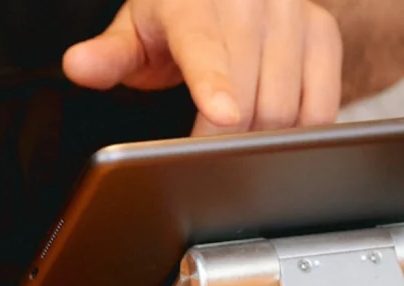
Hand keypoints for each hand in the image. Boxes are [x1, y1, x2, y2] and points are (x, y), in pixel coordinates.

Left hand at [63, 0, 342, 135]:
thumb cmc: (180, 12)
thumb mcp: (137, 31)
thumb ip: (109, 55)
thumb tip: (80, 65)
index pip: (205, 48)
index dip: (215, 85)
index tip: (222, 115)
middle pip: (249, 97)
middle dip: (227, 140)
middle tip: (205, 154)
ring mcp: (294, 13)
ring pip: (285, 107)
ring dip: (262, 140)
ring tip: (238, 136)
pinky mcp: (324, 32)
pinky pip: (321, 107)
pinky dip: (299, 132)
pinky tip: (275, 130)